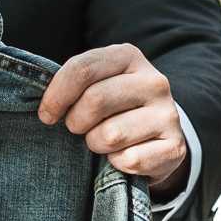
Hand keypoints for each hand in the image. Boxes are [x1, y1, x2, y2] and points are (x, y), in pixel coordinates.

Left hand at [37, 42, 188, 195]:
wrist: (158, 136)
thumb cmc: (114, 108)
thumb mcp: (96, 84)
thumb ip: (74, 84)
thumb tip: (45, 105)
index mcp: (128, 57)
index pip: (82, 68)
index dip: (56, 95)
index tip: (47, 114)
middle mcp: (153, 81)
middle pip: (95, 101)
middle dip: (75, 122)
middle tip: (77, 129)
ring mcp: (168, 114)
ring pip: (110, 135)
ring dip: (96, 144)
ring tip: (102, 141)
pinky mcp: (175, 146)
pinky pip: (129, 160)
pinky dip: (117, 164)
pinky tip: (122, 156)